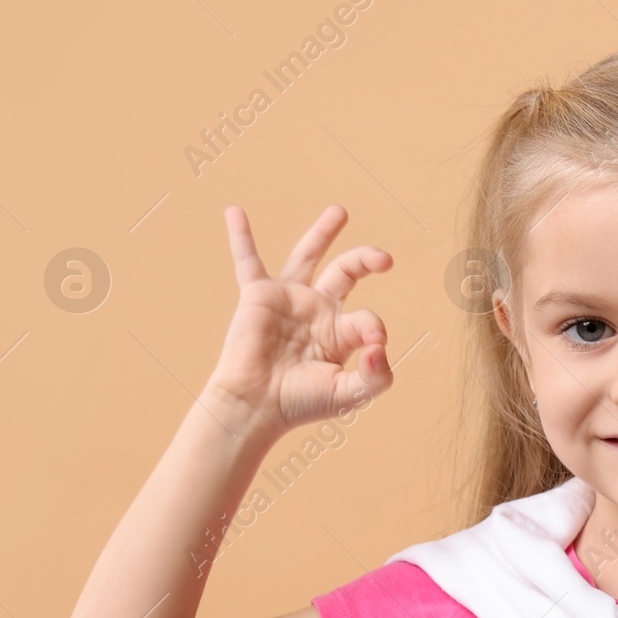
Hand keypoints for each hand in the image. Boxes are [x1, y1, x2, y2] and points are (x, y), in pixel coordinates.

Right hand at [204, 204, 393, 442]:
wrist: (256, 406)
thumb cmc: (301, 403)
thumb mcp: (350, 394)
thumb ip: (377, 374)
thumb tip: (382, 345)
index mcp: (341, 333)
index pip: (367, 318)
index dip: (375, 329)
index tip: (375, 344)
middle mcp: (317, 312)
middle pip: (346, 273)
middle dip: (365, 260)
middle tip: (384, 259)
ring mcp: (288, 301)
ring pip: (307, 257)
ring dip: (322, 233)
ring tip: (340, 212)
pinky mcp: (258, 296)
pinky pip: (247, 260)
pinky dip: (240, 236)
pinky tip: (233, 211)